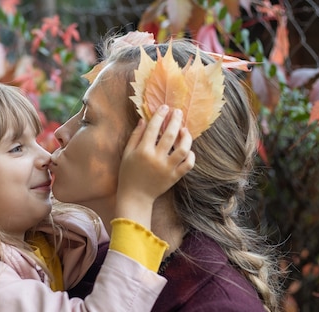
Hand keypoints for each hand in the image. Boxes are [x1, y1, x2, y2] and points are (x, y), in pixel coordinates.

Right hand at [115, 105, 194, 227]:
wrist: (135, 197)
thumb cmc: (128, 174)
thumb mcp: (127, 154)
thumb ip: (135, 136)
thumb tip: (144, 120)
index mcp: (143, 151)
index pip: (153, 128)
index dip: (160, 115)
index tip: (165, 107)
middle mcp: (156, 158)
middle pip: (170, 134)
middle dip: (176, 120)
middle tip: (178, 112)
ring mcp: (167, 168)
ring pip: (183, 148)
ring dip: (186, 137)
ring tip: (185, 130)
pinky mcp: (175, 177)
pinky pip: (188, 164)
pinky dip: (191, 155)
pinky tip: (187, 149)